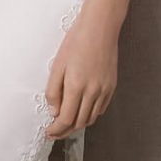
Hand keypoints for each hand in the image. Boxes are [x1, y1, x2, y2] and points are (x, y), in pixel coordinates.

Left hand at [44, 3, 120, 139]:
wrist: (100, 28)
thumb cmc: (76, 42)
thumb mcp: (57, 65)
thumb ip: (54, 91)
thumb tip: (54, 111)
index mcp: (76, 86)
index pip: (66, 119)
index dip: (56, 130)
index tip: (49, 132)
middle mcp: (93, 92)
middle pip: (79, 122)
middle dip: (66, 130)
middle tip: (55, 132)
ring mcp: (104, 90)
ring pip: (91, 118)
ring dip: (78, 124)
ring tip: (67, 123)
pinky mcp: (111, 86)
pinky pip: (101, 109)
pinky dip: (90, 114)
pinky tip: (82, 111)